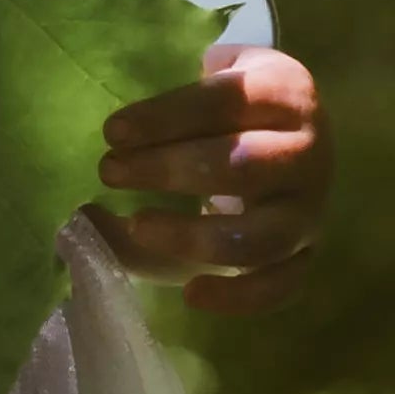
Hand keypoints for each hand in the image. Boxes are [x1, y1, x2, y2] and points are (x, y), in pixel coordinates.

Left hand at [91, 47, 327, 310]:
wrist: (295, 134)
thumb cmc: (232, 117)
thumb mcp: (204, 102)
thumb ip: (157, 135)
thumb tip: (84, 215)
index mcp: (286, 97)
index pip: (226, 102)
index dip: (165, 118)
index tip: (113, 132)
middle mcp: (309, 154)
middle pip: (243, 164)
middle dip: (168, 169)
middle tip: (110, 171)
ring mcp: (310, 210)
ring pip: (259, 235)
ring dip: (191, 235)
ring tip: (137, 225)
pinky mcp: (306, 253)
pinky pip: (280, 286)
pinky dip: (237, 297)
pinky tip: (190, 294)